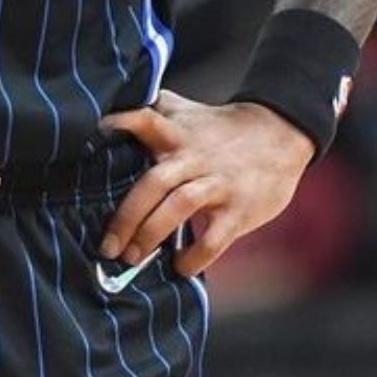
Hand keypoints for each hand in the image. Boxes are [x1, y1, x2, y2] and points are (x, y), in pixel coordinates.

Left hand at [98, 89, 315, 276]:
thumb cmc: (220, 128)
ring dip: (152, 234)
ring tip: (131, 257)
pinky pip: (214, 238)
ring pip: (180, 207)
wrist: (278, 135)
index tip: (98, 130)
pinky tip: (179, 267)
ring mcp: (217, 183)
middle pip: (155, 181)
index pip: (146, 119)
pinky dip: (195, 256)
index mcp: (176, 132)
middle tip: (106, 246)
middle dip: (127, 216)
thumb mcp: (186, 113)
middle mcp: (193, 157)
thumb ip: (153, 112)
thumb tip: (108, 109)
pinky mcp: (238, 210)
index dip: (123, 121)